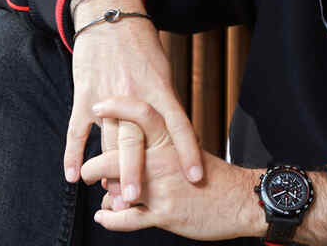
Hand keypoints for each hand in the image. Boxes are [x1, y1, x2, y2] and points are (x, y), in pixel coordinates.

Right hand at [64, 0, 202, 204]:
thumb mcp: (162, 69)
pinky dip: (72, 153)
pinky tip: (71, 175)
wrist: (112, 17)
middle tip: (139, 200)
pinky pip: (77, 129)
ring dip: (107, 171)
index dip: (188, 151)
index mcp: (159, 88)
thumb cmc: (142, 44)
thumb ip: (166, 100)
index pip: (178, 125)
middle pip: (135, 140)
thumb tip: (175, 130)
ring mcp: (107, 96)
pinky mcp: (84, 94)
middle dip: (136, 172)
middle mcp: (134, 95)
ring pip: (107, 140)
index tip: (196, 176)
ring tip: (111, 197)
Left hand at [81, 97, 261, 238]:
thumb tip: (144, 133)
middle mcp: (165, 159)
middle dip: (94, 165)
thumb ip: (167, 141)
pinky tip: (104, 217)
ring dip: (103, 195)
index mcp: (173, 138)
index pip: (142, 113)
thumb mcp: (191, 149)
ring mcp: (163, 187)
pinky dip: (110, 219)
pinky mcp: (164, 214)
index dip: (118, 107)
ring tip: (100, 196)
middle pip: (118, 153)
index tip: (99, 106)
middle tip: (87, 171)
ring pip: (116, 187)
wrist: (239, 200)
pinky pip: (125, 218)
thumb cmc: (215, 175)